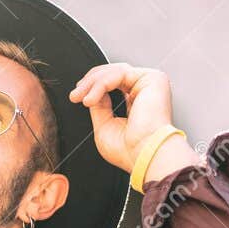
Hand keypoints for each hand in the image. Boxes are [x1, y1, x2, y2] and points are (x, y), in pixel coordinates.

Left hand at [69, 63, 199, 179]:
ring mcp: (150, 84)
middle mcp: (145, 92)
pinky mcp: (153, 79)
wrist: (144, 155)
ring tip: (80, 97)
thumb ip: (99, 105)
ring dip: (92, 83)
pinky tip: (91, 98)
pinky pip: (119, 73)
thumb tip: (92, 92)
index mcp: (137, 103)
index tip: (77, 95)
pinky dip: (100, 84)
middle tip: (75, 95)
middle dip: (89, 82)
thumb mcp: (103, 125)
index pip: (113, 84)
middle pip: (113, 74)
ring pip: (114, 72)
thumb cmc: (130, 151)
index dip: (93, 86)